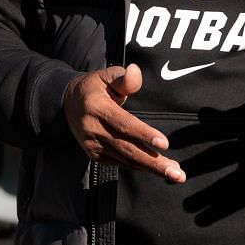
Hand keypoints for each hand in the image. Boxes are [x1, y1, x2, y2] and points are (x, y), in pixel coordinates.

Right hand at [63, 64, 183, 181]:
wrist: (67, 104)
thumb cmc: (95, 87)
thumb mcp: (106, 76)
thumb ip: (123, 78)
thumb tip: (136, 71)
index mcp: (97, 108)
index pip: (123, 124)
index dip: (144, 134)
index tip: (165, 144)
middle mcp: (92, 129)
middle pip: (127, 148)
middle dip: (153, 162)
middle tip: (177, 173)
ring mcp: (92, 145)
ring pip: (125, 159)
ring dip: (151, 168)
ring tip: (175, 174)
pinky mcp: (95, 155)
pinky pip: (120, 163)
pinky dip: (139, 167)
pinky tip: (158, 170)